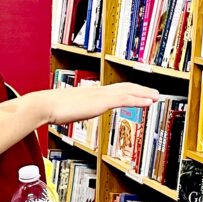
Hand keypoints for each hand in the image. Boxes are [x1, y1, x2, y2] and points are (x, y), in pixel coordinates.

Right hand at [38, 82, 158, 125]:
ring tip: (157, 97)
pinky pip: (125, 99)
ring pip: (129, 91)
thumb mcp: (68, 110)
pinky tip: (148, 103)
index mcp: (92, 93)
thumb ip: (76, 110)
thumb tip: (74, 114)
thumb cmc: (53, 109)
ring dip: (145, 94)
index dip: (129, 90)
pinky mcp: (101, 101)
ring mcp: (100, 94)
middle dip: (141, 90)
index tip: (139, 93)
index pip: (115, 89)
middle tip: (154, 93)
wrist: (45, 105)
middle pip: (125, 87)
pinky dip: (139, 99)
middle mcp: (98, 91)